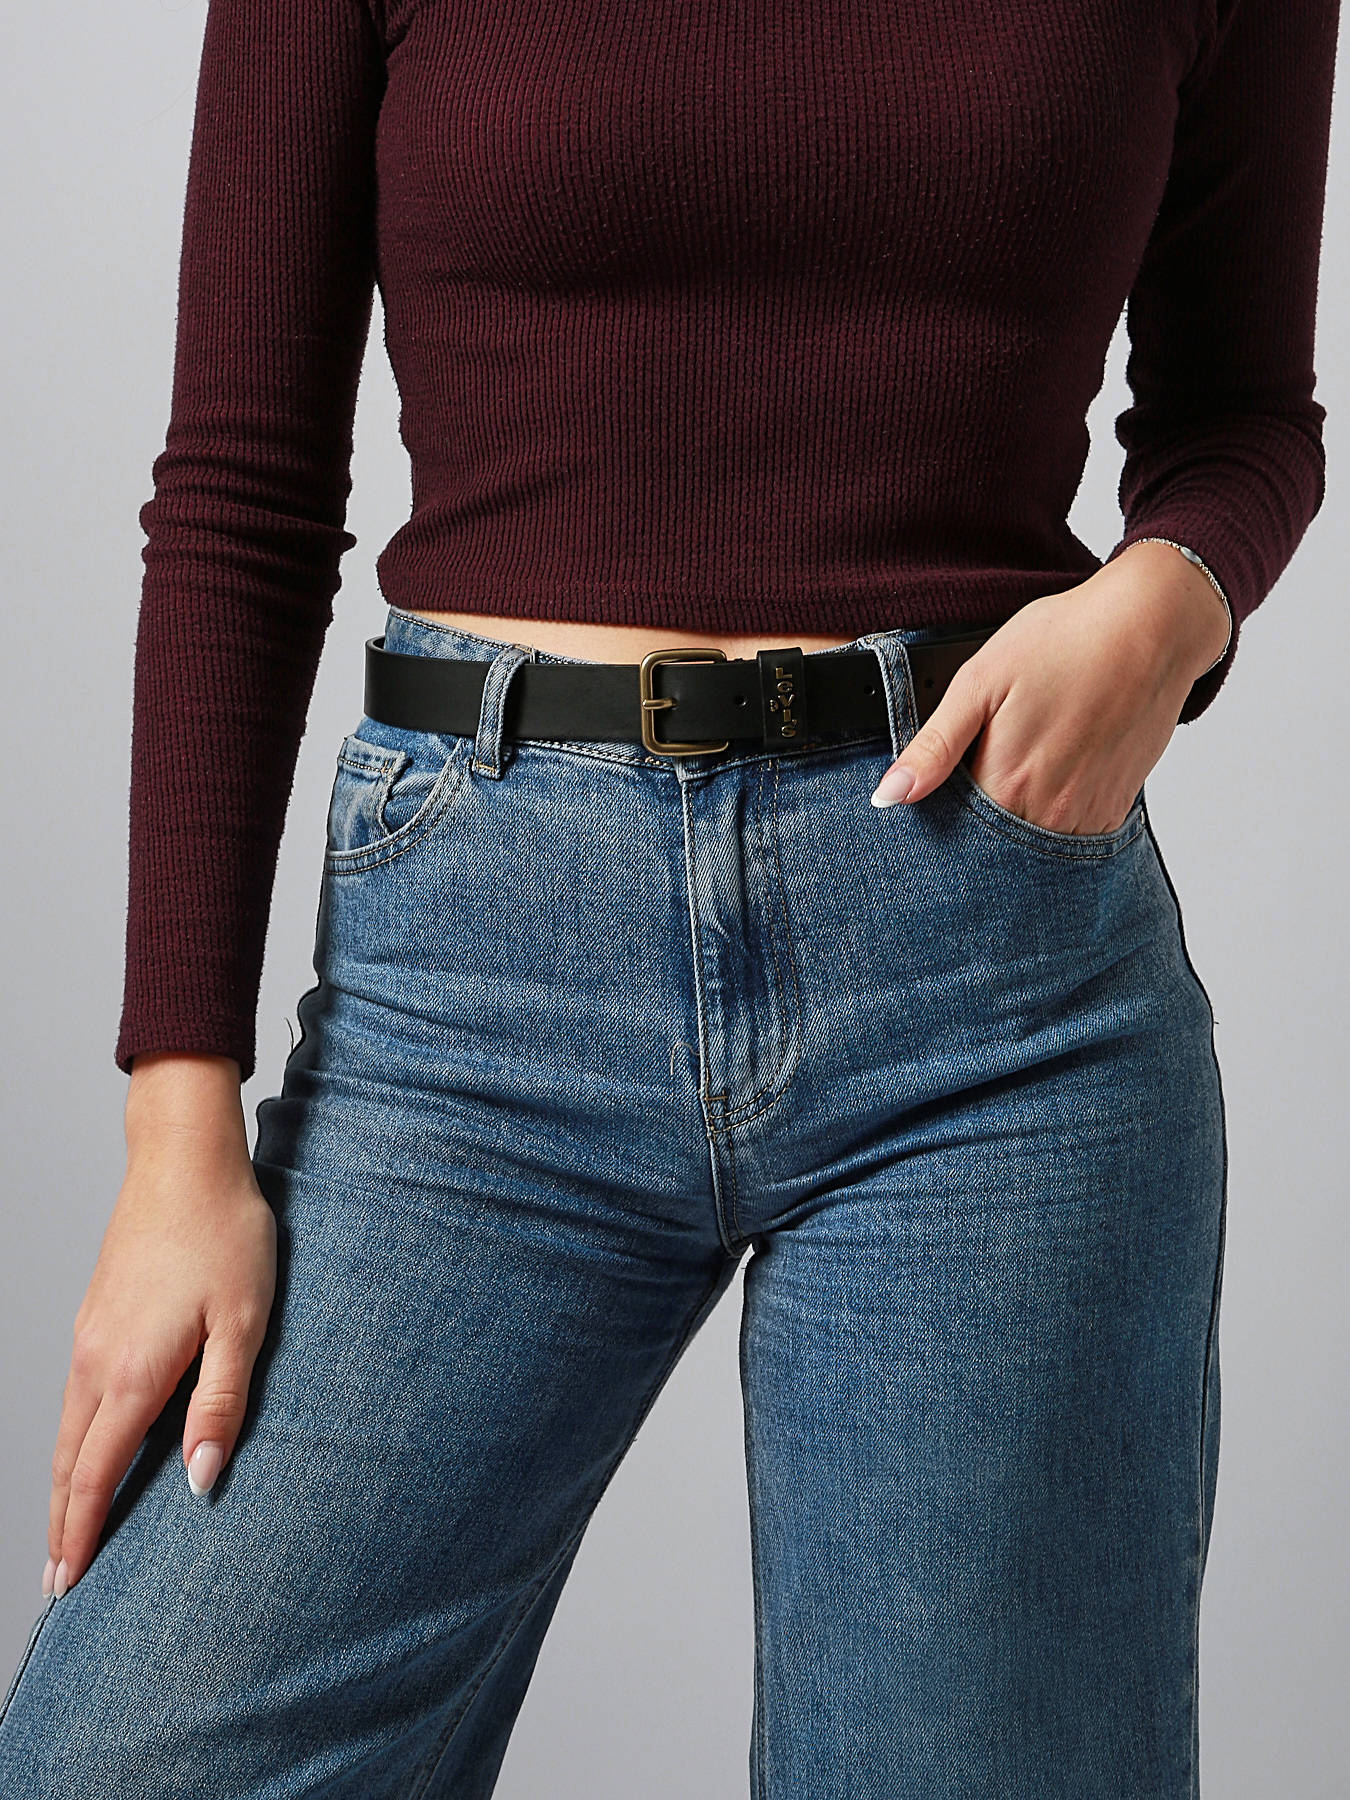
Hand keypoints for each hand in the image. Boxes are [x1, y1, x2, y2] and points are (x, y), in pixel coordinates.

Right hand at [43, 1053, 275, 1598]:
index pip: (94, 1473)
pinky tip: (88, 1446)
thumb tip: (200, 1484)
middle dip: (61, 1522)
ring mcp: (89, 1333)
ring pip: (66, 1427)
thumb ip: (221, 1405)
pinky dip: (72, 1438)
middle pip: (67, 1459)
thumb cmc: (225, 1234)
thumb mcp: (243, 1322)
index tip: (67, 1582)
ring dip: (64, 1482)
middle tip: (58, 1579)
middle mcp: (96, 1358)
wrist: (185, 1159)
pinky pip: (75, 1393)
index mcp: (132, 1370)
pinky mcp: (95, 1313)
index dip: (80, 1532)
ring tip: (69, 1527)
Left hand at [869, 540, 1232, 830]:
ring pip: (1032, 848)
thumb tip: (889, 796)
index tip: (936, 797)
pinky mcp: (1113, 808)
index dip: (938, 818)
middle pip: (992, 848)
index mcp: (1004, 784)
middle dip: (975, 830)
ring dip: (1016, 827)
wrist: (1149, 627)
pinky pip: (1071, 838)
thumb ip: (934, 746)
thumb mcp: (980, 682)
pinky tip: (1050, 779)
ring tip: (1020, 771)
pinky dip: (1052, 820)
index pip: (951, 833)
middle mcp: (1046, 813)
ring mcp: (1084, 815)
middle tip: (982, 777)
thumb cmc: (1062, 642)